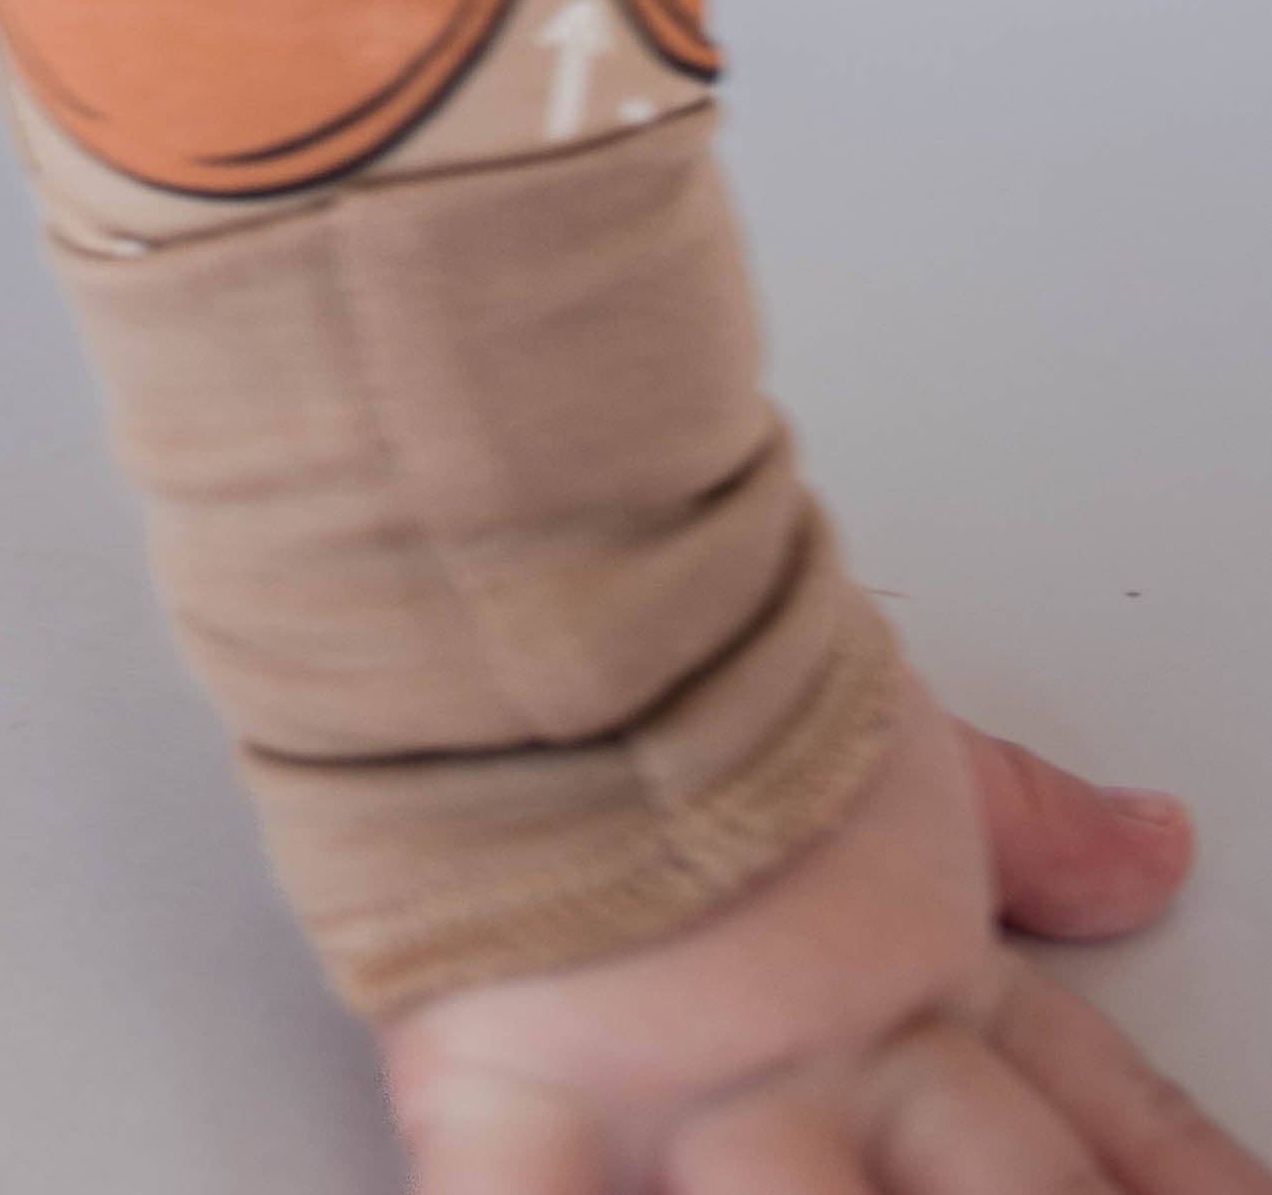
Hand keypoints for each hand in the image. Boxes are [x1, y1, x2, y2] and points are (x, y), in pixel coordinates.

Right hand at [384, 686, 1261, 1187]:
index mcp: (910, 959)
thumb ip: (1030, 817)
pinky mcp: (502, 1089)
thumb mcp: (897, 734)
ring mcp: (671, 1086)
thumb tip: (1159, 845)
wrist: (512, 546)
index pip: (1100, 1108)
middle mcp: (814, 1050)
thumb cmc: (687, 632)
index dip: (1174, 1174)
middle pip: (998, 1190)